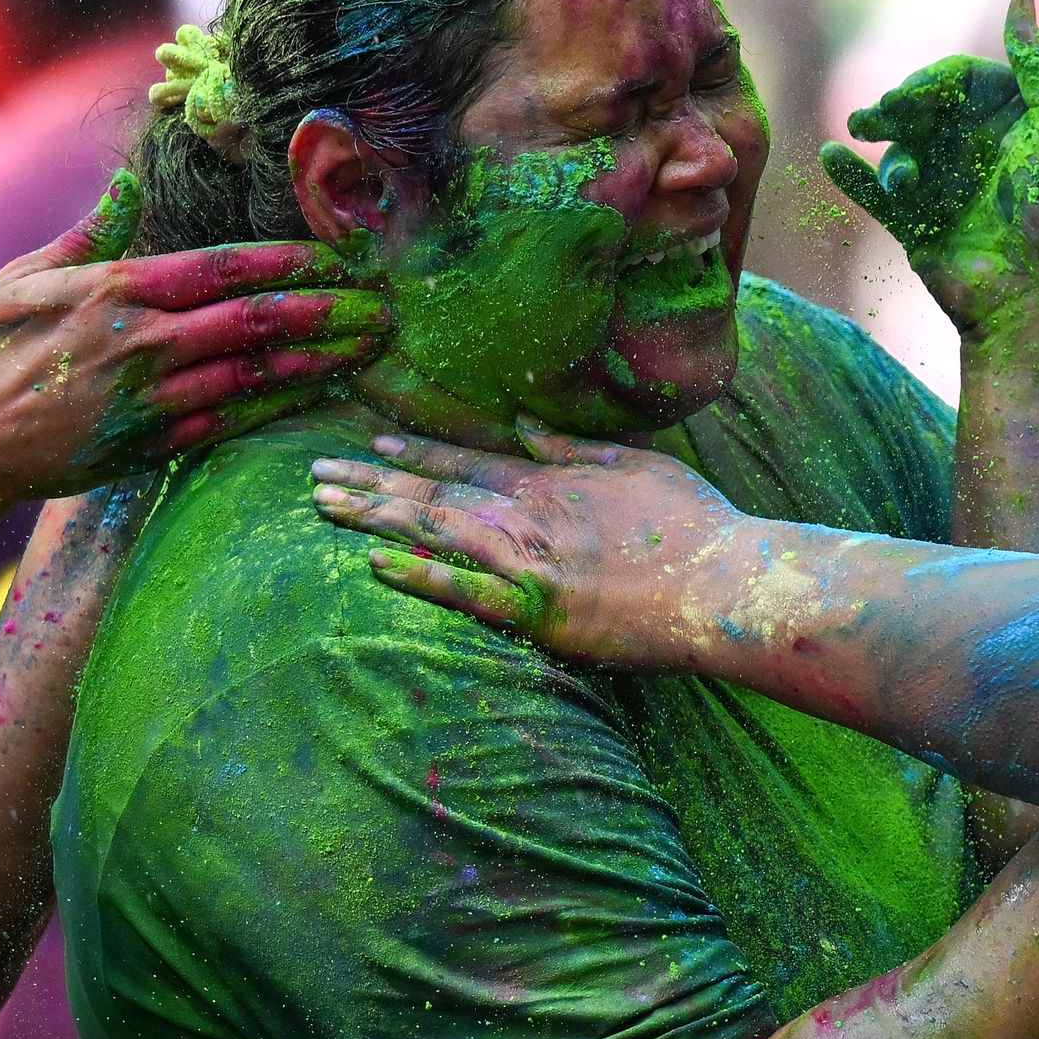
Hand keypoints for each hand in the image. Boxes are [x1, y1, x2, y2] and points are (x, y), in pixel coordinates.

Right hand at [0, 173, 388, 513]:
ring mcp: (152, 396)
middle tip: (386, 303)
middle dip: (330, 308)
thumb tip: (127, 183)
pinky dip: (286, 404)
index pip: (225, 266)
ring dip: (324, 357)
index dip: (293, 260)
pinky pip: (237, 419)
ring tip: (373, 345)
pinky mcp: (155, 444)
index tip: (344, 254)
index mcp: (116, 289)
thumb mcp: (25, 279)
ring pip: (259, 372)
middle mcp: (143, 340)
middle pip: (259, 319)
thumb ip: (89, 233)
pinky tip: (326, 391)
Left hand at [309, 415, 741, 666]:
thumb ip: (577, 449)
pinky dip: (419, 577)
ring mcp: (528, 562)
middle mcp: (529, 515)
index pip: (469, 463)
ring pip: (434, 532)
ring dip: (376, 517)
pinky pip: (464, 593)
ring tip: (323, 505)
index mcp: (554, 483)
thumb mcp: (639, 466)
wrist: (722, 582)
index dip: (417, 455)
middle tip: (315, 475)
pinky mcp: (537, 609)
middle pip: (434, 494)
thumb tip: (528, 429)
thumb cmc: (695, 527)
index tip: (373, 446)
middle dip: (371, 483)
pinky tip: (375, 563)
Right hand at [820, 0, 1038, 337]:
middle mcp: (981, 152)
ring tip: (875, 152)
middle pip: (925, 109)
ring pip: (901, 148)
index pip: (963, 80)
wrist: (1033, 295)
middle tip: (877, 115)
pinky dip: (851, 174)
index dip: (935, 80)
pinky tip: (829, 156)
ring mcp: (949, 191)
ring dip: (884, 144)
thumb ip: (1037, 61)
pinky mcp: (920, 228)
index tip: (914, 95)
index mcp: (1016, 123)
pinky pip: (877, 194)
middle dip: (899, 105)